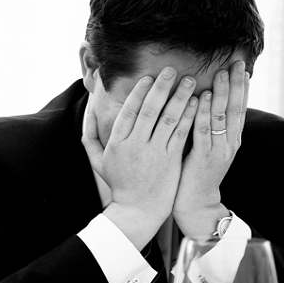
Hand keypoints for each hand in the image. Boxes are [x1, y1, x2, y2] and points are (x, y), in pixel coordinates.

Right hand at [83, 67, 198, 246]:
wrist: (137, 212)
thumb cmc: (119, 184)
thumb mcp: (98, 160)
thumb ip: (89, 135)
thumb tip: (87, 110)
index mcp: (117, 142)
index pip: (129, 110)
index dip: (139, 91)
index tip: (148, 77)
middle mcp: (136, 144)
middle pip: (150, 109)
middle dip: (162, 87)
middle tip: (172, 71)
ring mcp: (154, 152)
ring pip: (168, 118)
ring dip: (180, 97)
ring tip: (189, 81)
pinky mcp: (171, 161)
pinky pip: (180, 133)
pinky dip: (189, 116)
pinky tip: (196, 104)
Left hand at [174, 61, 247, 237]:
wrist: (195, 202)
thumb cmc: (198, 171)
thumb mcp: (210, 146)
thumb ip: (212, 126)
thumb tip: (210, 101)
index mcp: (232, 140)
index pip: (240, 109)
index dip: (242, 88)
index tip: (243, 68)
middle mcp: (229, 143)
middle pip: (236, 109)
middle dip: (236, 85)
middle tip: (236, 63)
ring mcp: (218, 150)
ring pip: (222, 117)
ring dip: (221, 94)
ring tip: (220, 73)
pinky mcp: (203, 157)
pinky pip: (204, 131)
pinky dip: (204, 113)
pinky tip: (203, 97)